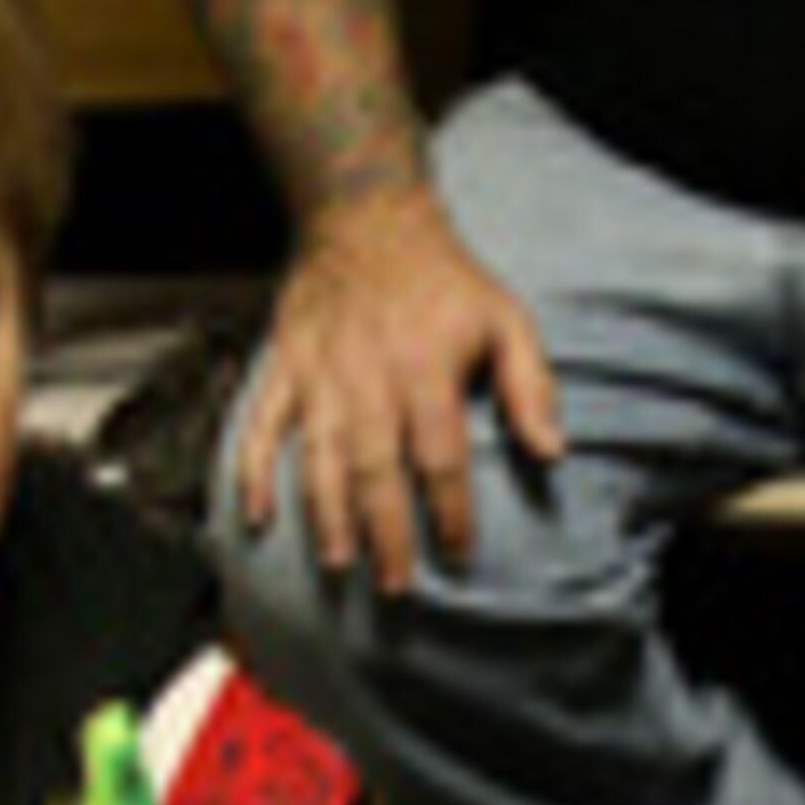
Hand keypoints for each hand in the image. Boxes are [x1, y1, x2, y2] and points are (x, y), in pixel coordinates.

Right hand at [232, 180, 563, 596]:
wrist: (365, 219)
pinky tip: (256, 517)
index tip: (459, 554)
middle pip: (375, 468)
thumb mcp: (505, 319)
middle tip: (395, 585)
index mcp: (425, 369)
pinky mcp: (284, 368)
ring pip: (318, 455)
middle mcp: (368, 377)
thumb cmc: (442, 281)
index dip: (451, 509)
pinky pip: (260, 425)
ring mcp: (319, 375)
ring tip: (337, 563)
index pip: (439, 455)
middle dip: (386, 531)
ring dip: (326, 513)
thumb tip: (551, 453)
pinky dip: (253, 472)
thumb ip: (531, 387)